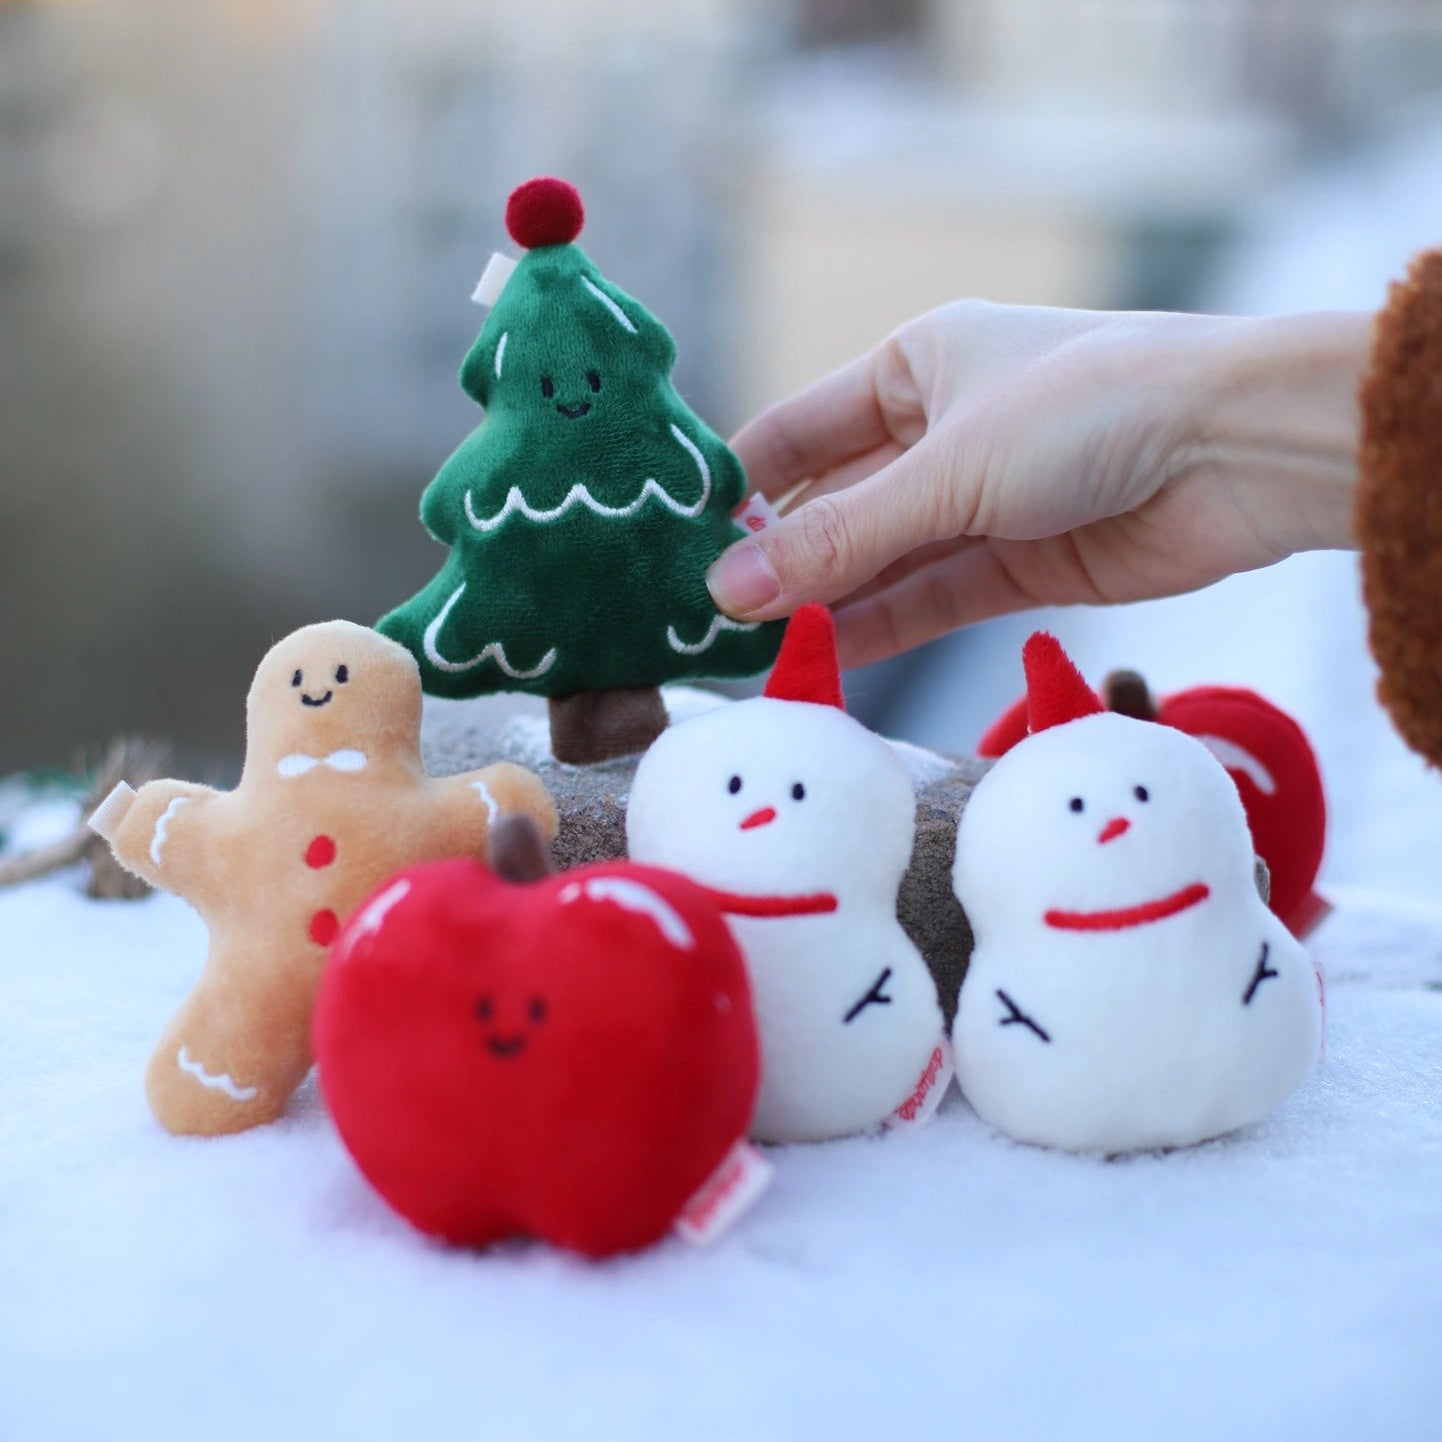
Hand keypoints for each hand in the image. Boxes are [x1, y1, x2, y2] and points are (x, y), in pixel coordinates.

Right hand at [708, 301, 1369, 669]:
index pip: (796, 432)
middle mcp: (942, 429)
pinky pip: (932, 598)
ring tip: (752, 653)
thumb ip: (839, 540)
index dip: (740, 491)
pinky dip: (883, 628)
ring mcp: (983, 501)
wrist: (1242, 451)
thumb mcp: (948, 470)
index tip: (680, 550)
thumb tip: (724, 591)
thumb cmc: (1091, 409)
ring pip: (882, 560)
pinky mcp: (1023, 562)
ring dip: (825, 603)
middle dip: (779, 562)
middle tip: (706, 622)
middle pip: (835, 505)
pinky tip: (824, 657)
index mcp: (915, 364)